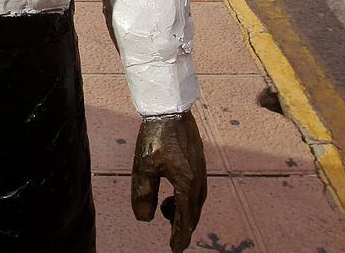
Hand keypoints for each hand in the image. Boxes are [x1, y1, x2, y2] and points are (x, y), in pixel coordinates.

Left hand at [131, 111, 207, 252]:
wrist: (170, 107)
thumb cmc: (155, 136)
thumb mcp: (144, 166)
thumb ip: (143, 194)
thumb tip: (145, 219)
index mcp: (187, 183)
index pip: (184, 218)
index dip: (179, 236)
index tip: (175, 249)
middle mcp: (198, 179)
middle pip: (193, 212)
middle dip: (183, 226)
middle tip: (174, 239)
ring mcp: (201, 170)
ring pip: (196, 200)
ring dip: (184, 211)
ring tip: (166, 212)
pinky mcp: (198, 161)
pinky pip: (196, 188)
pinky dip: (187, 198)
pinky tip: (174, 193)